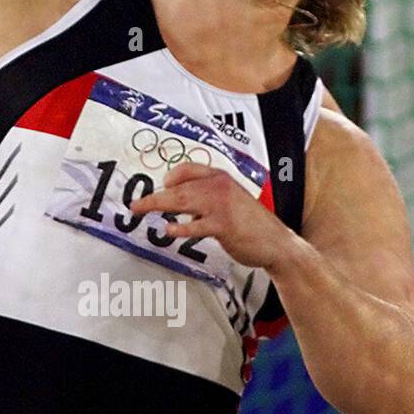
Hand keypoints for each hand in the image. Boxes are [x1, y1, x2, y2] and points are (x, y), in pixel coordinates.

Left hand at [128, 162, 292, 270]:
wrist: (277, 243)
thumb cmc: (250, 223)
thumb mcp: (229, 201)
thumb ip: (205, 197)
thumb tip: (175, 198)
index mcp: (220, 178)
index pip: (187, 169)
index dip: (170, 178)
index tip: (160, 187)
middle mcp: (219, 186)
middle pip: (178, 188)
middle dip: (153, 197)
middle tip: (135, 205)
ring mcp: (222, 205)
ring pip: (182, 201)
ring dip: (157, 205)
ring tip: (141, 210)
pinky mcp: (224, 225)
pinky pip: (197, 225)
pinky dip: (181, 228)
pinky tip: (168, 229)